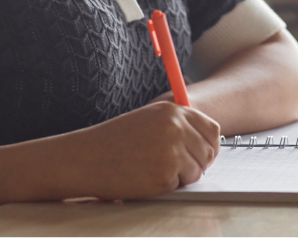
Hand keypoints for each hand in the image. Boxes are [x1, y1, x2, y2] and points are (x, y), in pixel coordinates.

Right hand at [54, 101, 220, 199]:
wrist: (85, 159)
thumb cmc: (113, 142)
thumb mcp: (148, 120)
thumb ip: (176, 125)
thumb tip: (207, 143)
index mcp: (172, 111)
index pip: (211, 129)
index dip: (209, 145)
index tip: (201, 154)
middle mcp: (175, 127)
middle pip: (208, 151)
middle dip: (197, 163)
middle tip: (176, 168)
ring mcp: (171, 151)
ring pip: (197, 170)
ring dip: (182, 176)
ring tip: (155, 170)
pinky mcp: (165, 174)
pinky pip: (180, 185)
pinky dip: (167, 186)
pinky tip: (146, 177)